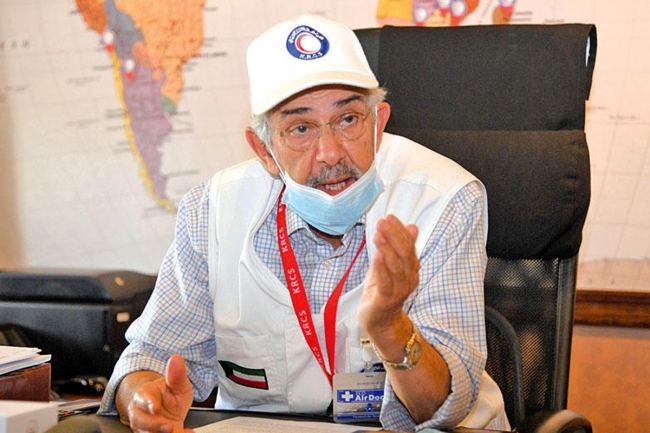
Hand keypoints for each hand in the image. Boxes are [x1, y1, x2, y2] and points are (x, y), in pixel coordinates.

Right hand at [124, 355, 194, 432]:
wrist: (169, 410)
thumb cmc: (170, 395)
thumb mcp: (178, 384)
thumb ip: (176, 375)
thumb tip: (176, 359)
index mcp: (144, 395)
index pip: (142, 398)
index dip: (148, 403)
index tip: (154, 407)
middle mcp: (140, 413)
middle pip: (140, 421)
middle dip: (154, 425)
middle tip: (168, 426)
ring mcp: (144, 427)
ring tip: (178, 431)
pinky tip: (185, 432)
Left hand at [358, 214, 419, 332]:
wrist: (380, 321)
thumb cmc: (383, 290)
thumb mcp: (391, 264)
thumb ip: (400, 247)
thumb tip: (412, 226)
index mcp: (411, 268)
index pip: (408, 246)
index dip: (400, 231)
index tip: (390, 217)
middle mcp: (409, 279)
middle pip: (404, 254)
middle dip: (394, 236)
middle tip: (382, 222)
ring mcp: (399, 291)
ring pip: (396, 267)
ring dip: (387, 249)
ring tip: (378, 235)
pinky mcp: (386, 300)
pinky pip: (385, 283)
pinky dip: (381, 269)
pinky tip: (376, 257)